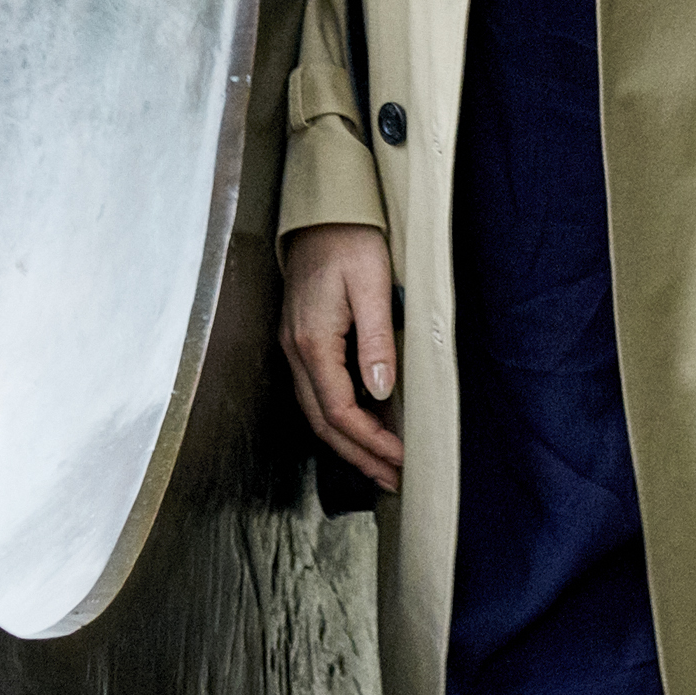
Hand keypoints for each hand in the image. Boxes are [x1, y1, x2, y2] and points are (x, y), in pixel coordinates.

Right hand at [282, 221, 402, 495]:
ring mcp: (294, 349)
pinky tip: (363, 426)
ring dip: (349, 443)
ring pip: (318, 412)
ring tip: (382, 465)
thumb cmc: (350, 242)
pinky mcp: (302, 342)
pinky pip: (318, 394)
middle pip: (324, 423)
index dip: (370, 442)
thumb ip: (376, 340)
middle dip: (359, 456)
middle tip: (393, 480)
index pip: (340, 412)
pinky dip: (341, 419)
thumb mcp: (371, 286)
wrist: (322, 214)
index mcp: (312, 343)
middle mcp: (296, 352)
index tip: (400, 459)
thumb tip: (382, 392)